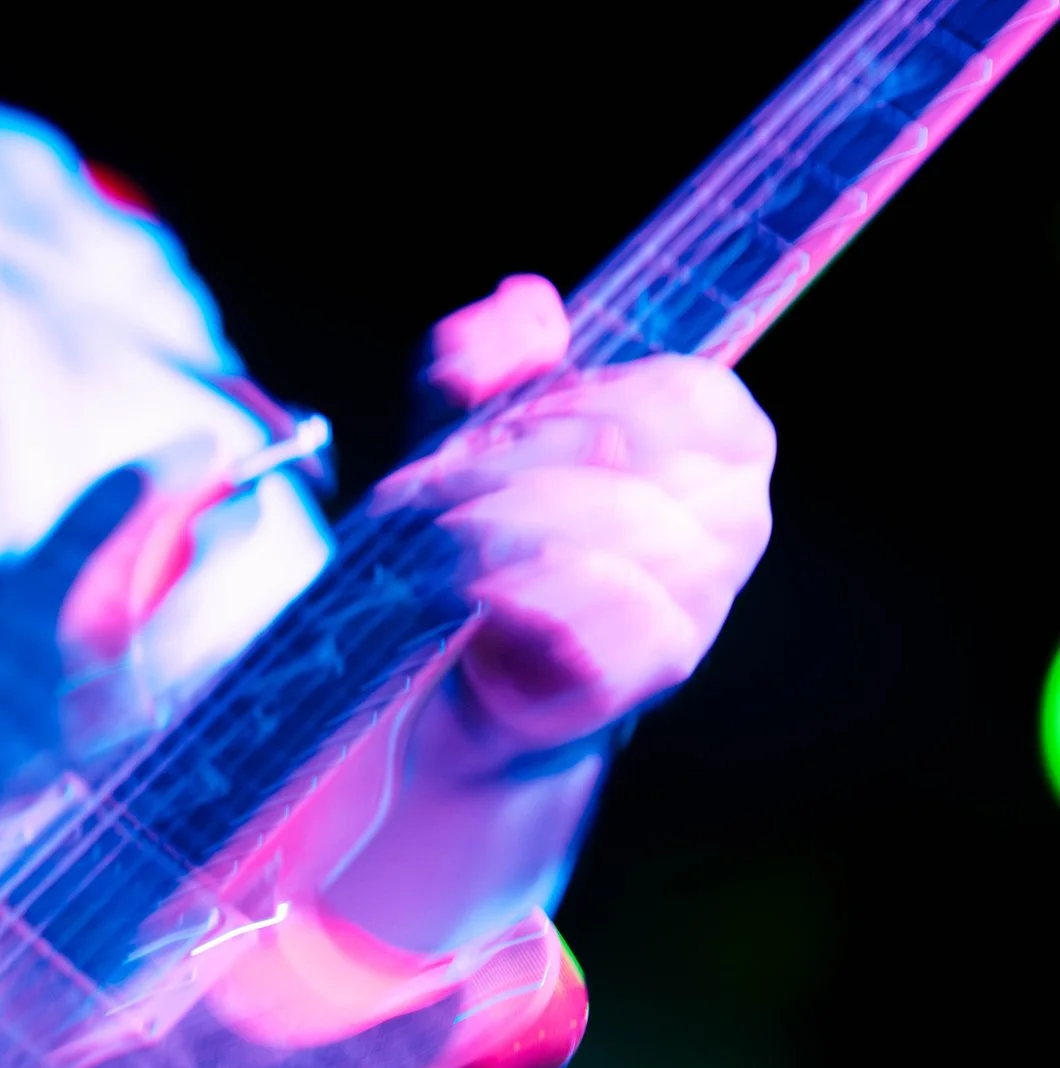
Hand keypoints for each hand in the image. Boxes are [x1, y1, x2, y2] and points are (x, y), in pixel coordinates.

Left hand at [374, 274, 776, 758]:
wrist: (465, 661)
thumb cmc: (488, 531)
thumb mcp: (469, 428)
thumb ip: (486, 361)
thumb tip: (518, 309)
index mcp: (717, 442)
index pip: (686, 391)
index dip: (584, 398)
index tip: (502, 423)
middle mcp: (734, 515)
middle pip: (636, 454)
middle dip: (515, 462)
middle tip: (431, 486)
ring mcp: (707, 592)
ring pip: (620, 527)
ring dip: (504, 522)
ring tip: (434, 536)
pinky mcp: (664, 661)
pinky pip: (614, 608)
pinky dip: (532, 591)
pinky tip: (475, 591)